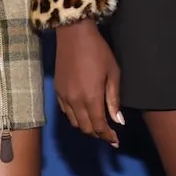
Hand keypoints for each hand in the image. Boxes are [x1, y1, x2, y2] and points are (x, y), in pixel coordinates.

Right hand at [54, 21, 122, 147]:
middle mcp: (75, 101)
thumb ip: (114, 99)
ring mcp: (64, 97)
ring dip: (86, 127)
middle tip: (108, 134)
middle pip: (85, 128)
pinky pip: (66, 112)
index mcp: (91, 97)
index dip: (107, 136)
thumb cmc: (98, 51)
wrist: (74, 34)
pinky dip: (75, 117)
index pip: (99, 126)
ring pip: (74, 122)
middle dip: (97, 134)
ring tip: (97, 124)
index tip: (115, 141)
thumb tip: (118, 121)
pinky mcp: (57, 91)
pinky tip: (83, 112)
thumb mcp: (113, 72)